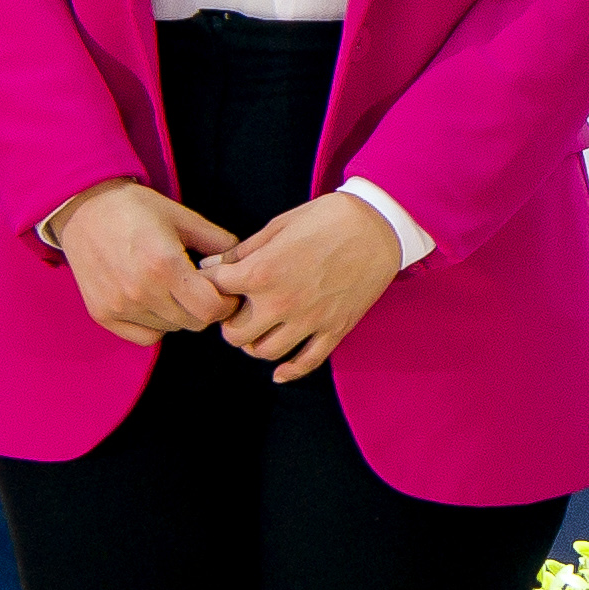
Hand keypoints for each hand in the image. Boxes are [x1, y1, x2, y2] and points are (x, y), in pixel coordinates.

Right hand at [45, 183, 237, 344]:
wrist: (83, 208)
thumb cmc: (135, 208)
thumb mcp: (182, 216)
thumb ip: (218, 241)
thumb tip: (242, 262)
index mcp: (164, 265)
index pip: (211, 309)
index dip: (226, 302)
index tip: (225, 290)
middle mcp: (140, 291)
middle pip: (194, 322)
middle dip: (206, 308)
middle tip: (202, 288)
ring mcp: (119, 306)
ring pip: (171, 329)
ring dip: (180, 314)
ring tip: (174, 288)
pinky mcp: (103, 314)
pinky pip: (145, 336)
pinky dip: (156, 324)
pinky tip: (154, 300)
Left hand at [200, 192, 403, 380]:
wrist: (379, 225)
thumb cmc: (327, 218)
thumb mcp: (278, 225)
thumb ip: (242, 251)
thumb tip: (210, 264)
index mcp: (263, 271)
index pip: (216, 291)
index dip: (210, 286)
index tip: (215, 284)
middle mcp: (281, 302)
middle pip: (234, 335)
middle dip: (229, 323)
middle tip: (237, 311)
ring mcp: (309, 320)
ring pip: (265, 352)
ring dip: (255, 344)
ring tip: (260, 329)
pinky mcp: (334, 330)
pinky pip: (306, 363)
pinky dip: (289, 371)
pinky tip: (280, 371)